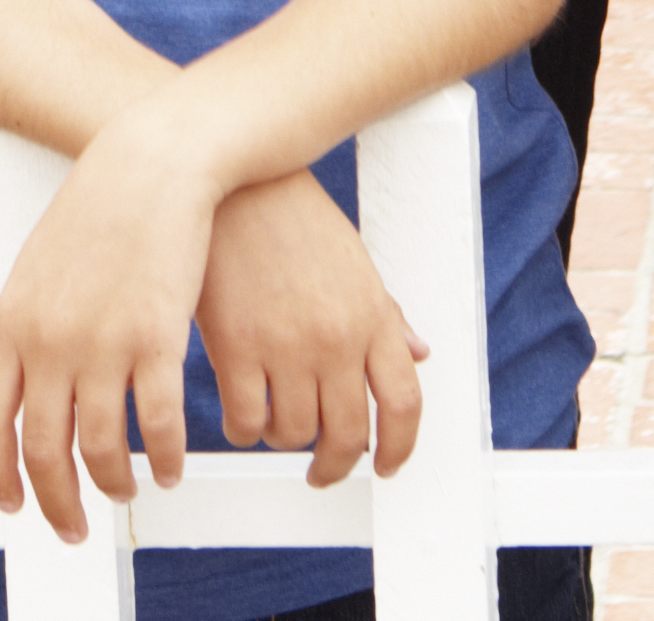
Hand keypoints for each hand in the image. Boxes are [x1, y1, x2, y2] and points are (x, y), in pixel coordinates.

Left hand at [0, 125, 214, 539]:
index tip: (15, 502)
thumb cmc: (102, 209)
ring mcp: (102, 342)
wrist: (152, 161)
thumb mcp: (40, 268)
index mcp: (12, 325)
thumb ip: (28, 329)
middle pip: (42, 450)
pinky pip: (158, 425)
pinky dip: (165, 458)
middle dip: (57, 503)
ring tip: (129, 490)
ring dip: (115, 484)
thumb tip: (26, 384)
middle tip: (73, 527)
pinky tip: (171, 466)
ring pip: (101, 449)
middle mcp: (49, 342)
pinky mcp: (157, 338)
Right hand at [192, 170, 423, 489]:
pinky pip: (246, 422)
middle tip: (321, 471)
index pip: (403, 403)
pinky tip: (242, 414)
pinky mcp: (235, 347)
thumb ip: (385, 314)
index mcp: (372, 315)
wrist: (235, 183)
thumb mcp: (353, 263)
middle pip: (347, 435)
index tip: (385, 467)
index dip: (399, 448)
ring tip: (275, 422)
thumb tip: (419, 354)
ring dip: (285, 439)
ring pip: (293, 433)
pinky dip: (245, 430)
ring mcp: (286, 345)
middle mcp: (336, 337)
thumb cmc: (295, 221)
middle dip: (335, 466)